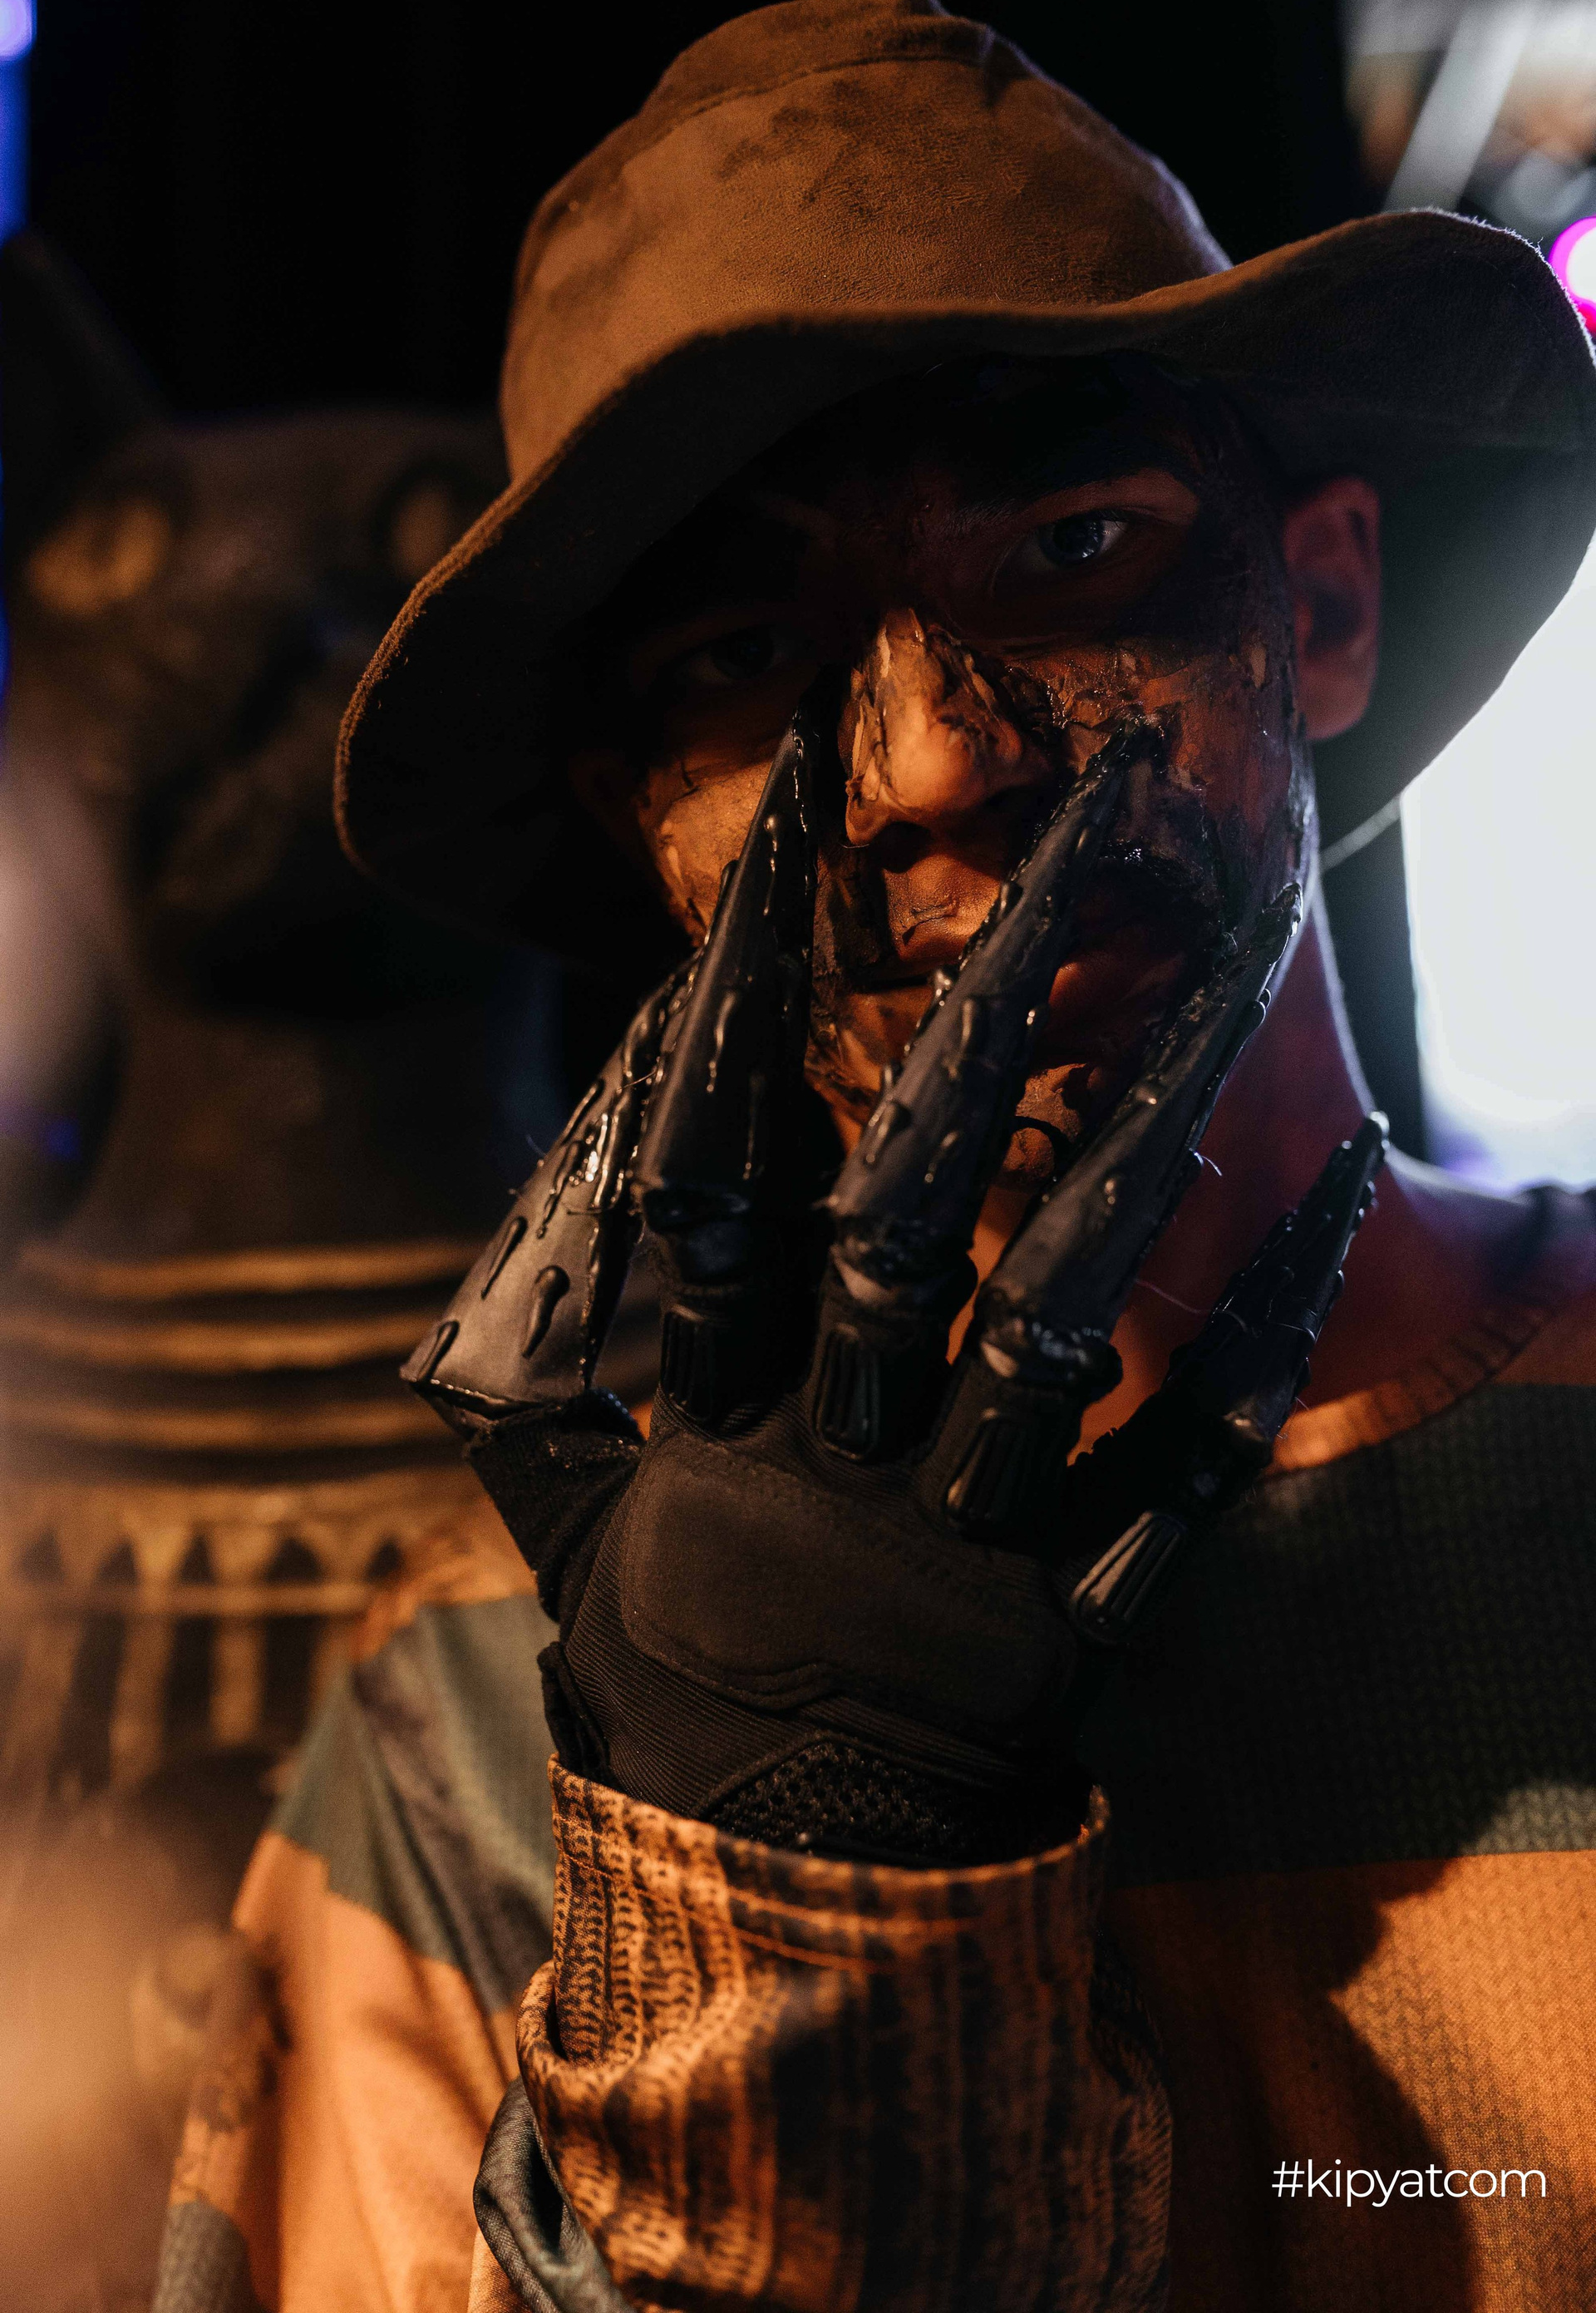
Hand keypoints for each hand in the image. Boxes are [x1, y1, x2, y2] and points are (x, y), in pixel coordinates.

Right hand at [406, 711, 1382, 1865]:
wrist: (771, 1890)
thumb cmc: (669, 1676)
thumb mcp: (562, 1538)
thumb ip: (526, 1391)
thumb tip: (491, 1250)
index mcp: (699, 1428)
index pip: (698, 1187)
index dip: (722, 1021)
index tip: (771, 845)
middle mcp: (834, 1464)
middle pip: (903, 1214)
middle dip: (980, 1017)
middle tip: (1081, 834)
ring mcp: (966, 1545)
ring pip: (1055, 1318)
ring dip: (1148, 1137)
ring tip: (1238, 969)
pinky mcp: (1082, 1619)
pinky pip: (1196, 1476)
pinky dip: (1263, 1338)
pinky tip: (1342, 1192)